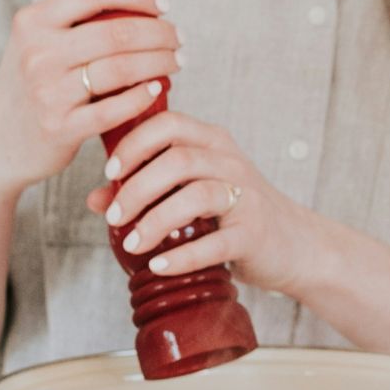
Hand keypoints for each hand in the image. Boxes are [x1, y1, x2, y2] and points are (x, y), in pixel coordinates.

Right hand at [0, 0, 182, 192]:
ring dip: (159, 62)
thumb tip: (141, 6)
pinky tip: (156, 89)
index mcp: (33, 21)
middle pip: (116, 32)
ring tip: (176, 62)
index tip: (163, 6)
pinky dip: (141, 97)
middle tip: (179, 39)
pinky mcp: (59, 127)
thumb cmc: (31, 84)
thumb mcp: (37, 42)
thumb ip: (74, 22)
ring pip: (120, 69)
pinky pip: (113, 109)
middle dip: (159, 33)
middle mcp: (38, 53)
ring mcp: (47, 91)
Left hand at [82, 110, 329, 296]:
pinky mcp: (253, 234)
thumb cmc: (233, 214)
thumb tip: (95, 199)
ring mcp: (246, 196)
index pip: (168, 124)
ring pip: (196, 196)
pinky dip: (182, 255)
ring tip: (132, 244)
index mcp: (212, 142)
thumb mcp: (192, 192)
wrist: (293, 245)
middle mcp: (230, 162)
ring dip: (155, 221)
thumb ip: (147, 190)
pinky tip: (159, 265)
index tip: (110, 171)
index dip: (134, 144)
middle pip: (177, 159)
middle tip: (114, 216)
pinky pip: (215, 242)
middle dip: (137, 187)